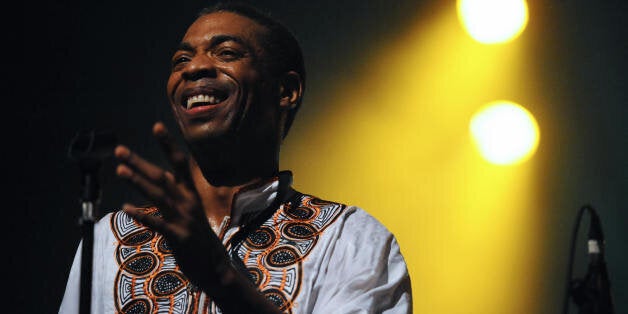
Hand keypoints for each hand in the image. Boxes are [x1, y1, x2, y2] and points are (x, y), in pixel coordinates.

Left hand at [114, 122, 230, 286]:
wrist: (215, 266)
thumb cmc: (200, 238)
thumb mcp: (190, 212)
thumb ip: (176, 196)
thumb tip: (160, 180)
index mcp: (191, 194)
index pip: (179, 164)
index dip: (168, 144)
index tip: (157, 126)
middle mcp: (188, 202)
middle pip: (161, 176)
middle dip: (139, 162)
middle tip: (119, 150)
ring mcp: (184, 219)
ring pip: (158, 195)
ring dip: (138, 182)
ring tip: (120, 170)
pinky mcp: (179, 236)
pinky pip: (157, 223)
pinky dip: (142, 215)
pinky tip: (126, 208)